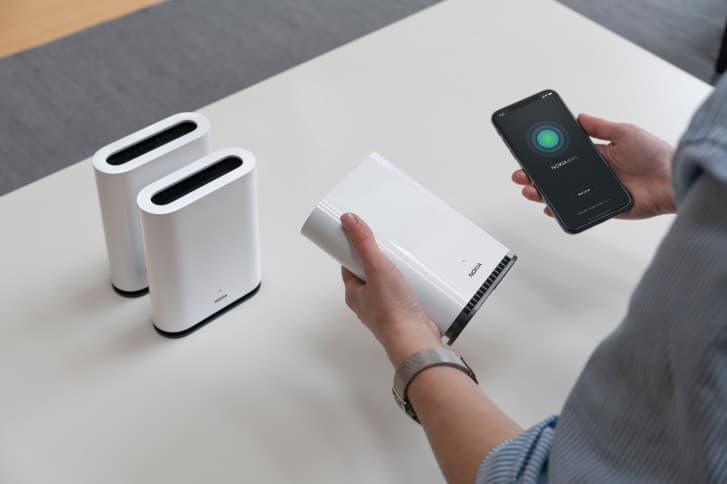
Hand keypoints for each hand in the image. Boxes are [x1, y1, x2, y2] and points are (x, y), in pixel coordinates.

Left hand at [339, 213, 441, 366]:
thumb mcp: (375, 268)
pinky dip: (410, 285)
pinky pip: (404, 294)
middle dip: (380, 259)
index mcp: (355, 293)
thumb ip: (363, 244)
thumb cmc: (391, 311)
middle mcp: (369, 302)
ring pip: (389, 284)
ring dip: (397, 273)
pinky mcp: (405, 312)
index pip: (349, 265)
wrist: (414, 338)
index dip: (355, 250)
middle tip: (388, 246)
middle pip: (370, 273)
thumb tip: (349, 222)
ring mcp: (387, 308)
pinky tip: (419, 279)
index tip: (361, 236)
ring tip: (405, 260)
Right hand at [512, 113, 675, 219]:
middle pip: (557, 176)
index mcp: (598, 155)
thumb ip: (600, 127)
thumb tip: (580, 117)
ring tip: (530, 190)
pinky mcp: (602, 209)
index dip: (545, 156)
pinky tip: (549, 208)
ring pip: (562, 194)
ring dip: (542, 193)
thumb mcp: (625, 132)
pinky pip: (576, 212)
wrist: (673, 181)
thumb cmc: (656, 155)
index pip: (563, 156)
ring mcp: (595, 192)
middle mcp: (594, 174)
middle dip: (535, 176)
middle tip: (521, 174)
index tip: (529, 154)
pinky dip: (560, 212)